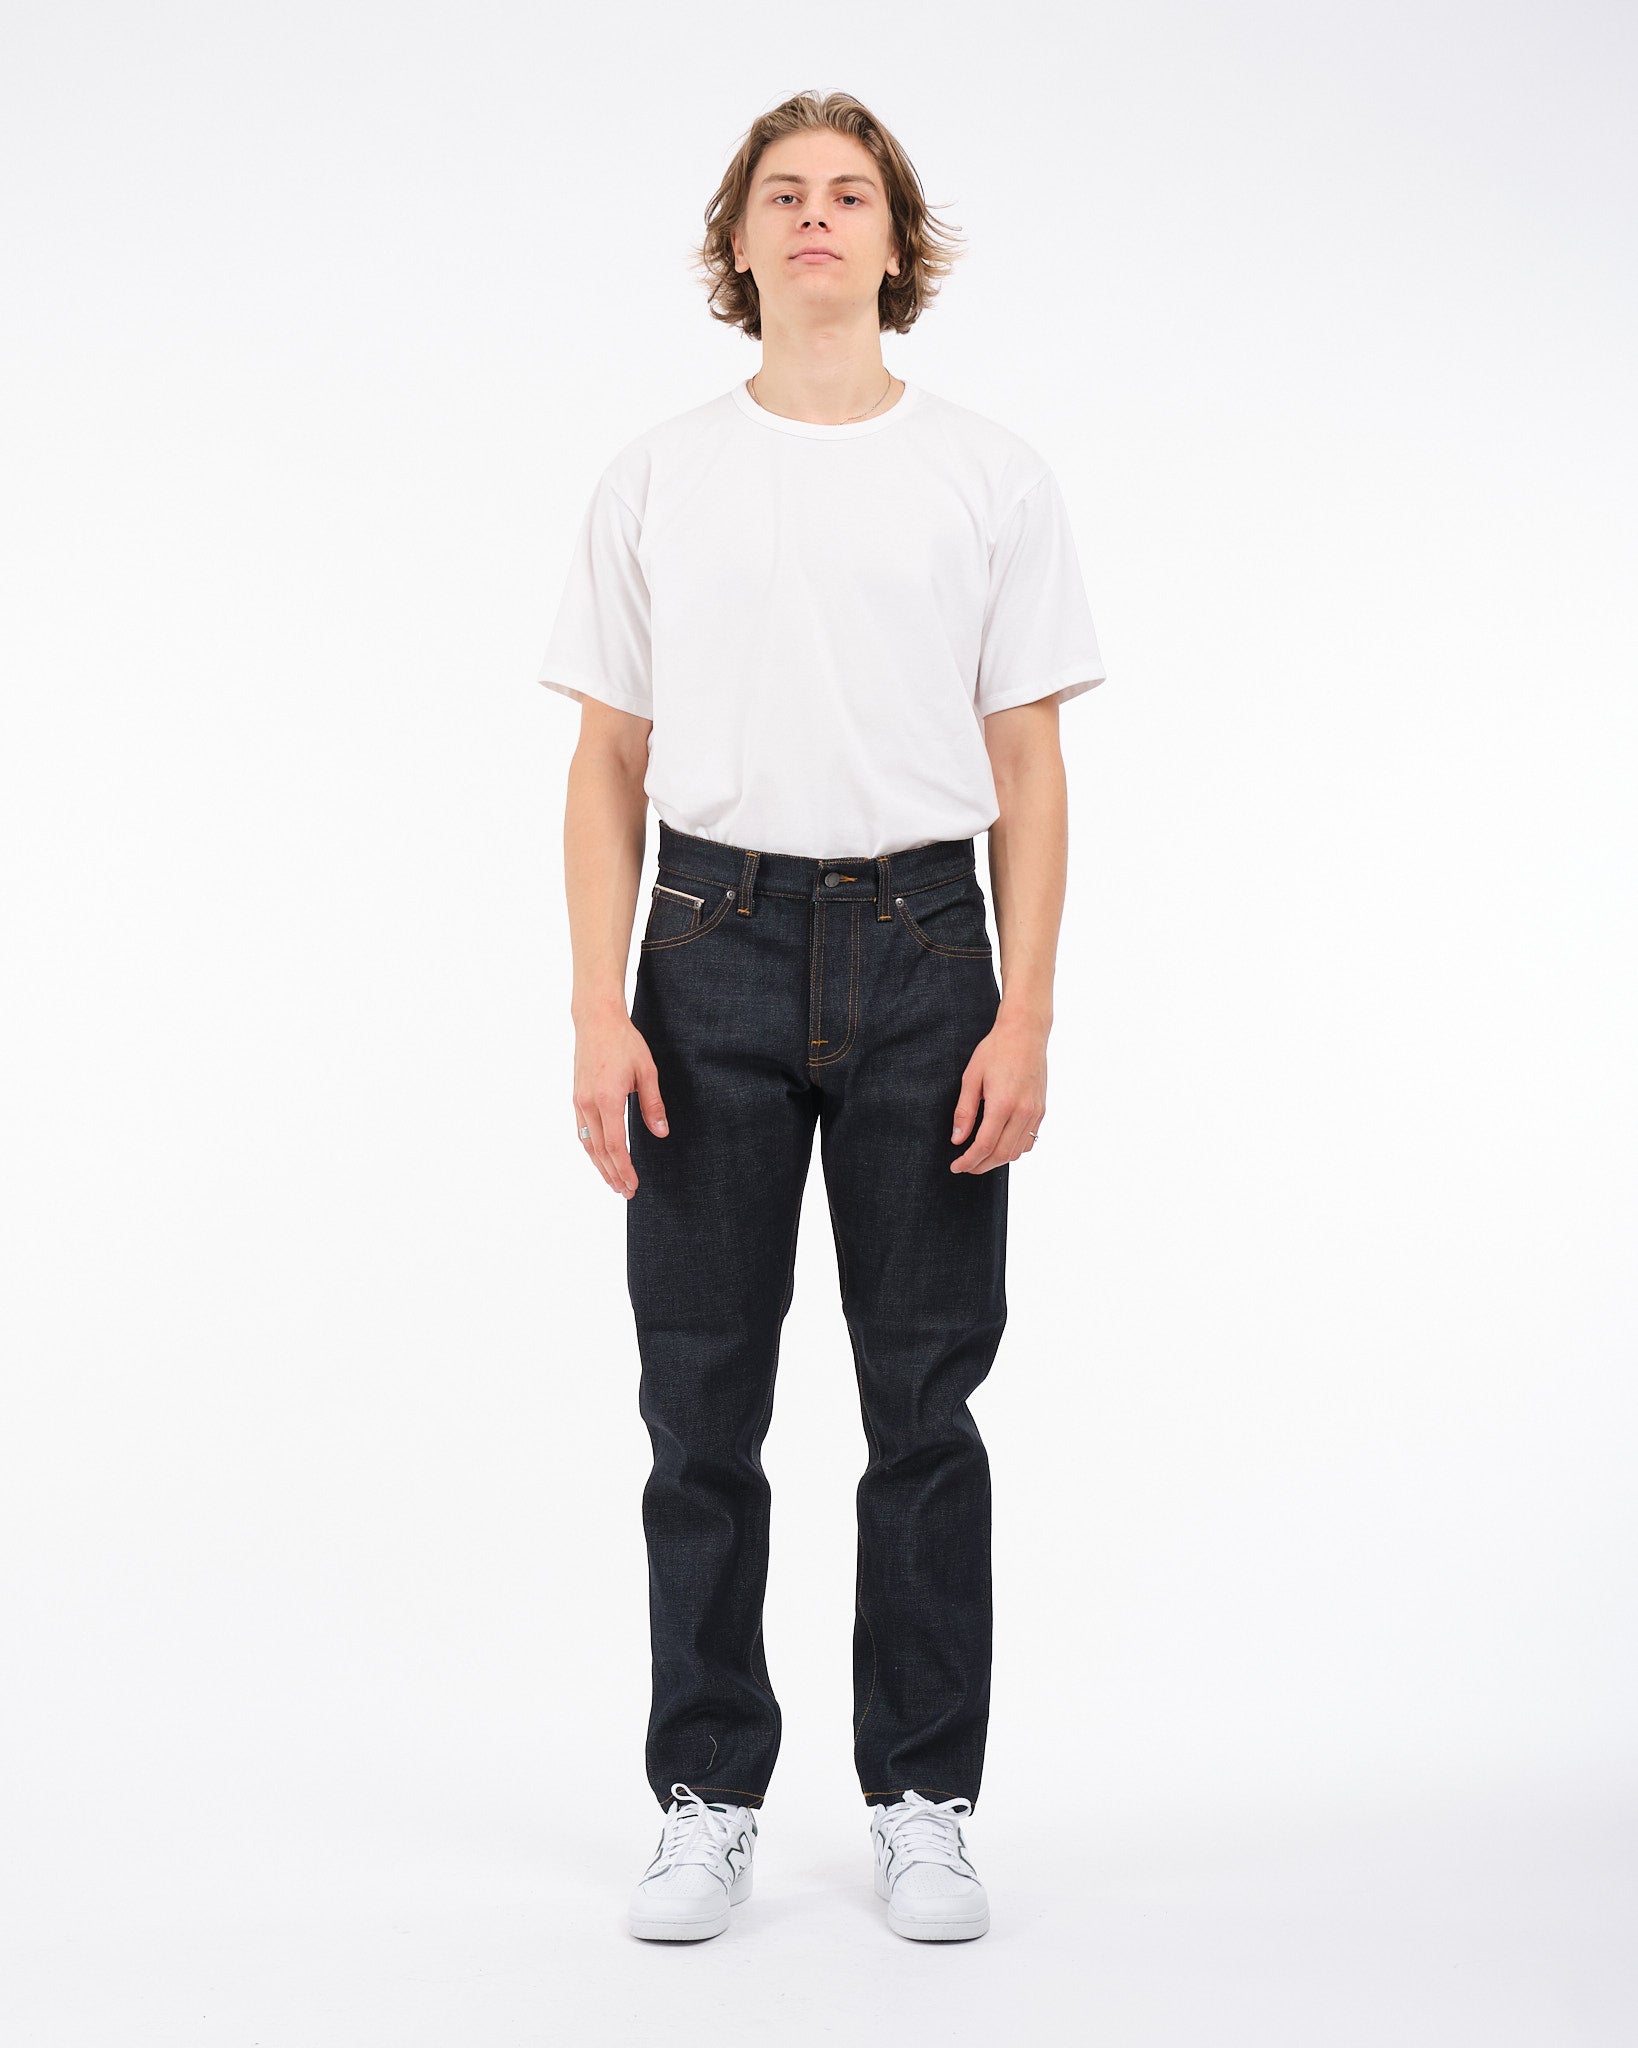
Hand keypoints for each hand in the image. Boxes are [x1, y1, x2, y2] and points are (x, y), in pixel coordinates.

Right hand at [573, 1014, 667, 1198]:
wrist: (596, 1021)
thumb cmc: (624, 1042)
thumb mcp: (646, 1071)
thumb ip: (652, 1104)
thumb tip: (661, 1133)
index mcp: (607, 1099)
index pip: (615, 1145)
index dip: (624, 1168)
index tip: (633, 1184)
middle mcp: (588, 1104)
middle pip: (599, 1151)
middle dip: (612, 1174)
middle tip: (625, 1193)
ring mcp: (579, 1101)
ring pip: (587, 1144)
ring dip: (600, 1166)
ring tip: (613, 1183)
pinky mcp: (576, 1097)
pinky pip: (582, 1131)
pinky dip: (591, 1149)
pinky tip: (600, 1158)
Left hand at [949, 1012, 1045, 1172]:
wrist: (1025, 1033)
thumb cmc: (996, 1050)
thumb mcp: (971, 1077)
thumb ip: (964, 1112)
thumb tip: (957, 1140)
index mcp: (1003, 1104)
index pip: (985, 1146)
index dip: (969, 1161)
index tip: (956, 1166)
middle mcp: (1023, 1112)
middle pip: (1002, 1154)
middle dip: (981, 1165)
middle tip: (965, 1166)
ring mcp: (1035, 1112)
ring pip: (1018, 1151)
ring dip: (998, 1160)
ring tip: (980, 1157)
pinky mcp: (1041, 1110)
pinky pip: (1029, 1140)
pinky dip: (1014, 1149)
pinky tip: (1000, 1144)